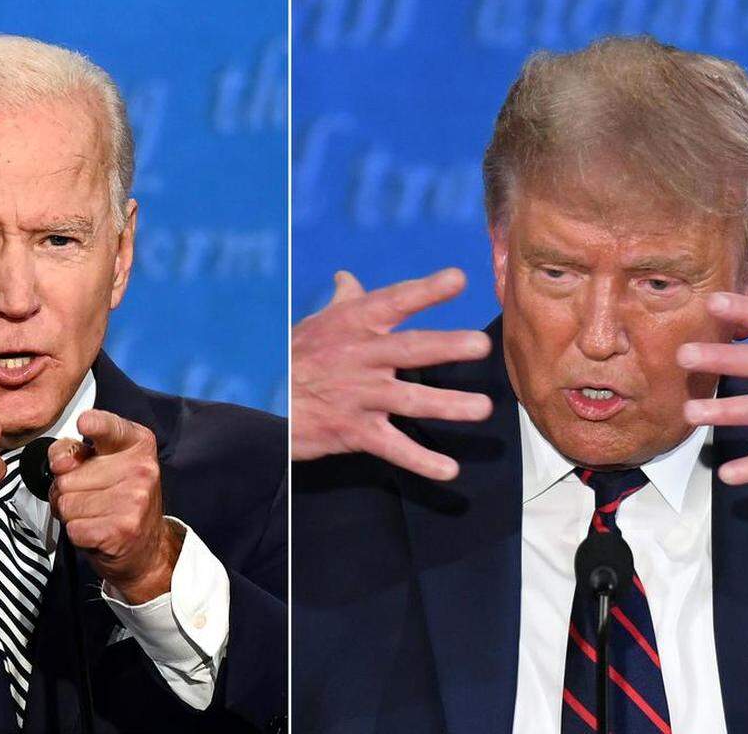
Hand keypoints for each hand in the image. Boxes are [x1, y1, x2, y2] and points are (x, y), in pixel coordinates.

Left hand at [47, 410, 179, 603]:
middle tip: (91, 497)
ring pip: (66, 503)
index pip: (108, 427)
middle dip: (67, 490)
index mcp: (138, 444)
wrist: (148, 548)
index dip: (93, 424)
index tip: (84, 423)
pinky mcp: (123, 529)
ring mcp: (134, 500)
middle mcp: (141, 469)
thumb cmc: (121, 501)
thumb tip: (60, 463)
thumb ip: (75, 451)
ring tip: (94, 515)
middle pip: (67, 475)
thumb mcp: (103, 465)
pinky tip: (97, 532)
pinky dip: (77, 534)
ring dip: (71, 514)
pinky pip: (73, 528)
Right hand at [292, 267, 492, 479]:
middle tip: (480, 345)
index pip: (394, 302)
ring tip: (482, 408)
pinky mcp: (355, 431)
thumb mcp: (316, 325)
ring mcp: (360, 396)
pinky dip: (421, 461)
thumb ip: (343, 302)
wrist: (265, 404)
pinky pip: (393, 447)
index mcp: (355, 325)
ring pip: (409, 400)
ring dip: (448, 405)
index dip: (426, 291)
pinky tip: (449, 470)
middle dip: (445, 347)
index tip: (458, 280)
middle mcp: (361, 357)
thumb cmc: (295, 358)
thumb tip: (347, 276)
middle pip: (409, 349)